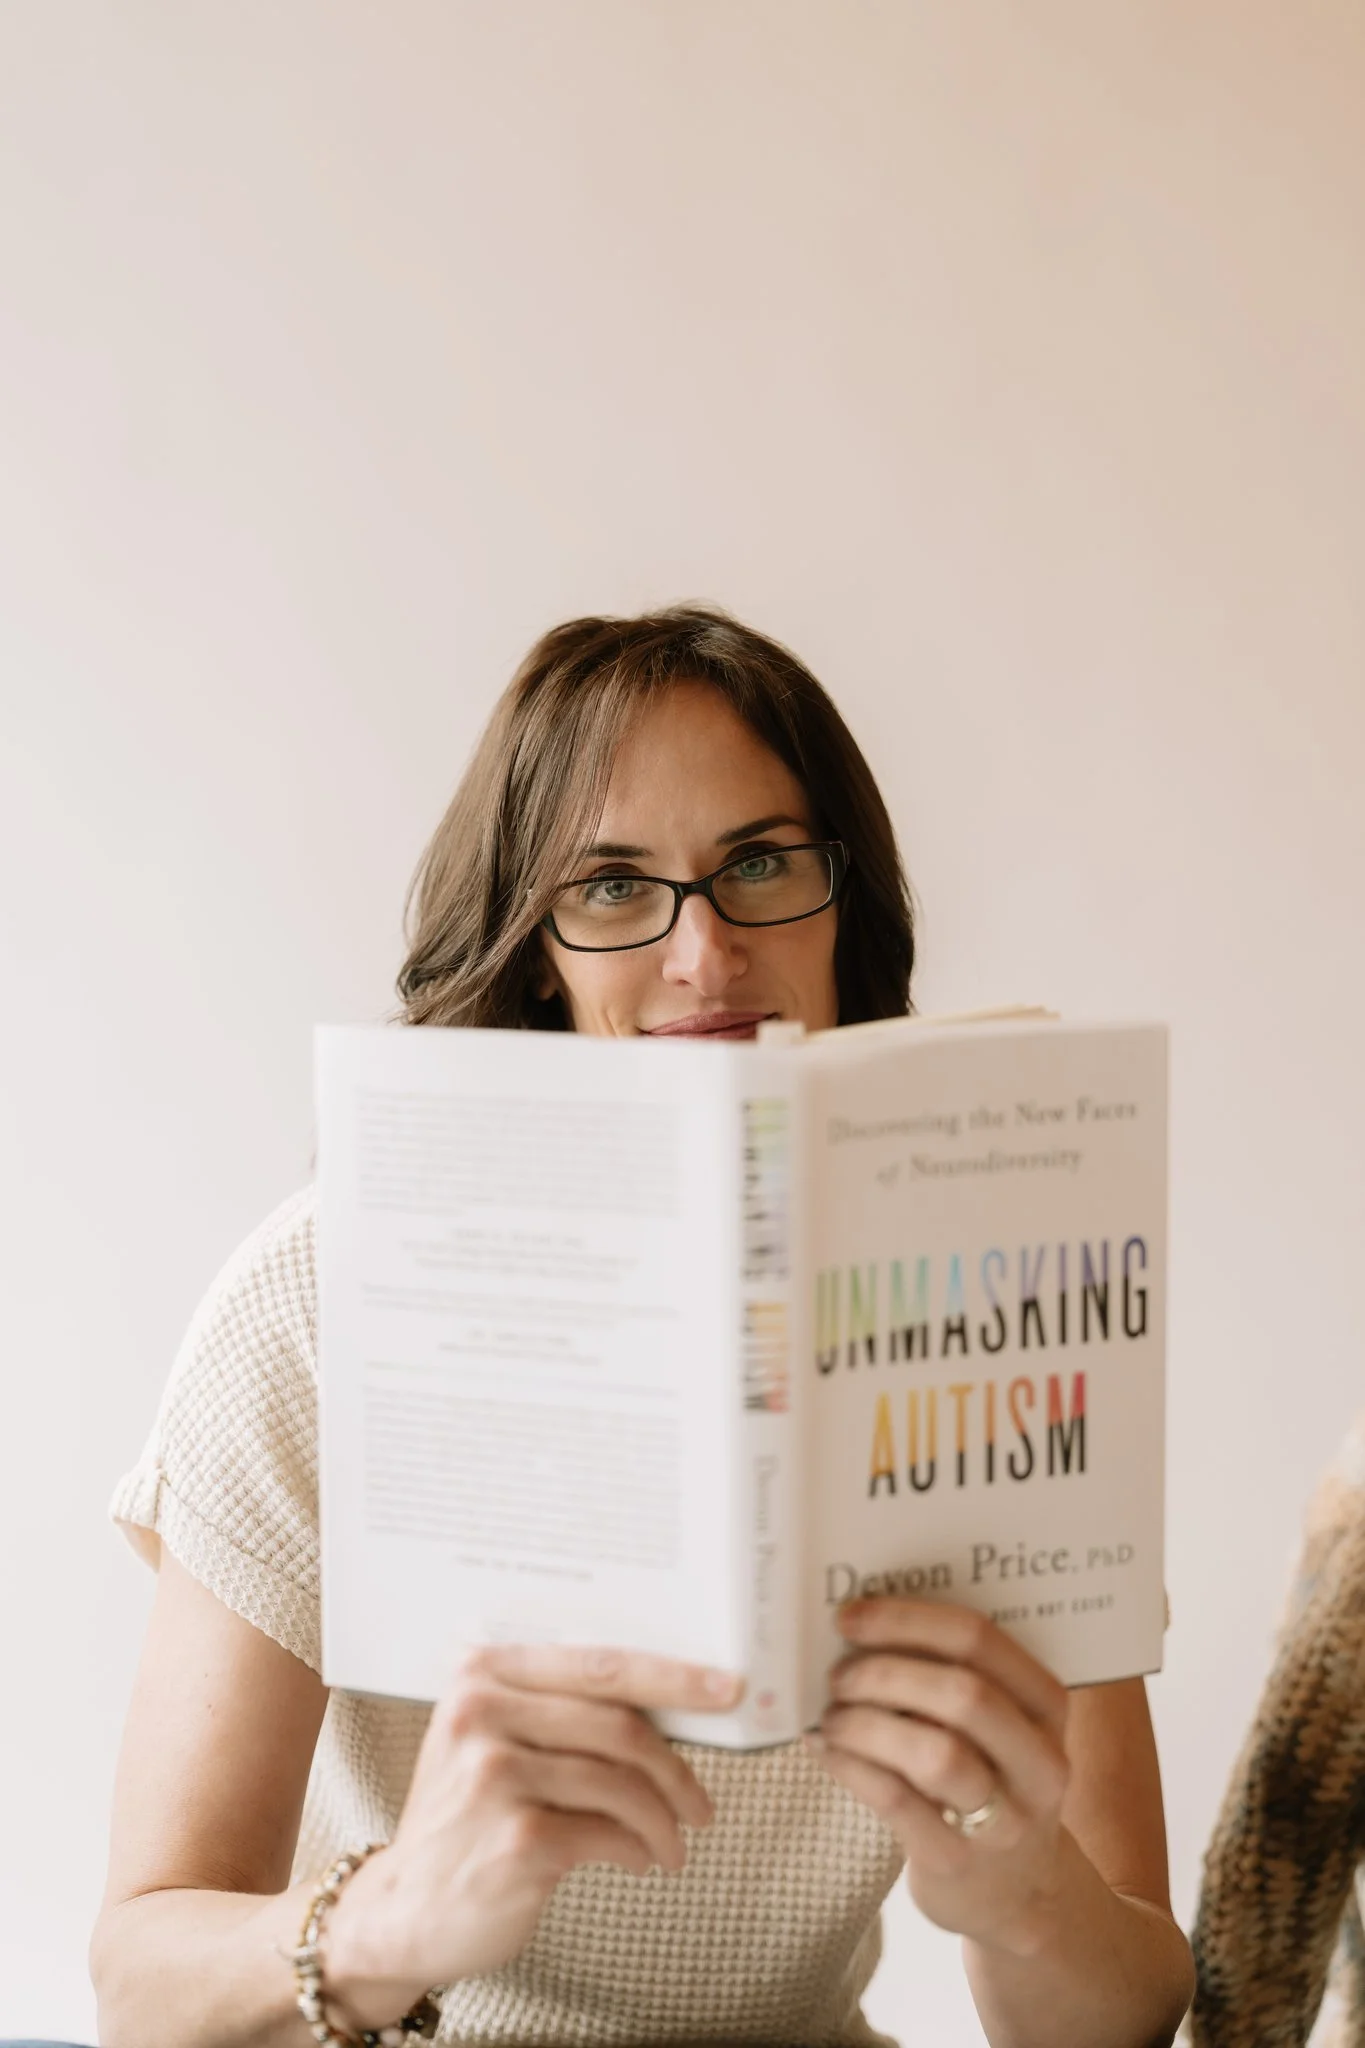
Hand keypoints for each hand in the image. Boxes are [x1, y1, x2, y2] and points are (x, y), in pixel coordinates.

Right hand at [322, 1642, 743, 2022]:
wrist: (406, 1907)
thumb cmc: (469, 1818)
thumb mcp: (494, 1742)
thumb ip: (561, 1711)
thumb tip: (675, 1705)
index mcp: (482, 1674)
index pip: (599, 1662)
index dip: (673, 1676)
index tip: (726, 1689)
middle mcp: (482, 1714)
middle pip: (619, 1723)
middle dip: (675, 1768)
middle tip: (702, 1803)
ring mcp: (494, 1776)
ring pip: (621, 1782)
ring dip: (664, 1820)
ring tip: (672, 1844)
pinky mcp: (515, 1838)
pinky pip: (608, 1833)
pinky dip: (638, 1848)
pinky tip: (639, 1859)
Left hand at [806, 1598, 1070, 1955]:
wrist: (1016, 1894)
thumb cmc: (987, 1782)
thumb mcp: (997, 1728)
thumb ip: (951, 1676)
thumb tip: (859, 1626)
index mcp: (1047, 1707)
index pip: (982, 1640)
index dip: (907, 1621)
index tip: (851, 1616)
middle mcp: (1040, 1762)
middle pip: (964, 1694)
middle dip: (885, 1673)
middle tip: (838, 1674)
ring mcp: (1005, 1820)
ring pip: (936, 1753)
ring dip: (866, 1723)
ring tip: (831, 1717)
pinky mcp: (958, 1863)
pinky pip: (897, 1801)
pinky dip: (851, 1765)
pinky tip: (826, 1749)